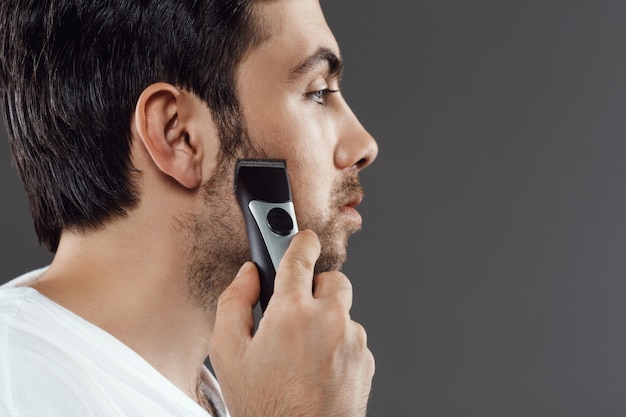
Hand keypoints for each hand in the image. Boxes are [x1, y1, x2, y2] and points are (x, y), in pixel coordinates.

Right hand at [209, 230, 374, 416]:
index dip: (299, 242)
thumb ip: (234, 302)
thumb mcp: (228, 354)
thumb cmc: (264, 406)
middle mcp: (330, 321)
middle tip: (297, 311)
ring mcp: (353, 341)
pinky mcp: (366, 361)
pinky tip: (318, 369)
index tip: (301, 238)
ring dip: (327, 321)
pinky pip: (353, 339)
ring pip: (343, 313)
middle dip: (316, 288)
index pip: (301, 256)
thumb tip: (248, 275)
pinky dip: (339, 345)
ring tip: (304, 353)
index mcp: (292, 313)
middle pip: (333, 280)